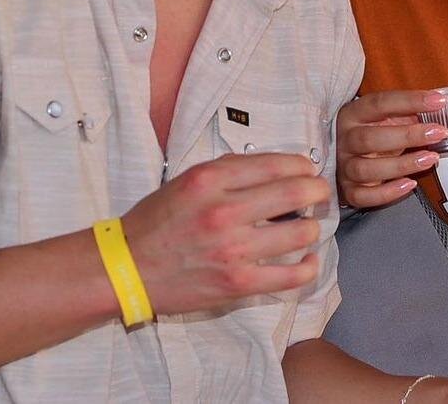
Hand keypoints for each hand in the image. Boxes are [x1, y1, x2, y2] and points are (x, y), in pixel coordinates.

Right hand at [121, 152, 331, 314]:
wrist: (127, 268)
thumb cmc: (157, 222)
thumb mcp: (187, 180)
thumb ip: (228, 170)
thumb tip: (276, 166)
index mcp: (210, 179)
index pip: (276, 164)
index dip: (301, 166)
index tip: (307, 170)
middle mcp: (224, 211)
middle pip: (296, 193)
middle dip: (317, 191)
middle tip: (320, 194)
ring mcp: (234, 250)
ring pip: (300, 233)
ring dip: (311, 228)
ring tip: (306, 228)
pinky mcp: (238, 284)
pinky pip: (291, 276)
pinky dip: (308, 267)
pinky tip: (307, 260)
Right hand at [335, 89, 447, 207]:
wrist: (347, 159)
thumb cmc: (375, 133)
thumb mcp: (386, 118)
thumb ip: (407, 112)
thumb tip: (440, 106)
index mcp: (353, 114)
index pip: (379, 103)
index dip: (409, 101)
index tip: (439, 101)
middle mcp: (344, 140)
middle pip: (369, 139)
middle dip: (408, 136)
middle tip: (439, 133)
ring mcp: (344, 166)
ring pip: (366, 169)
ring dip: (401, 165)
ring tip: (431, 159)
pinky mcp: (348, 191)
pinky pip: (363, 196)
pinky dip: (387, 193)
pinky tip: (410, 185)